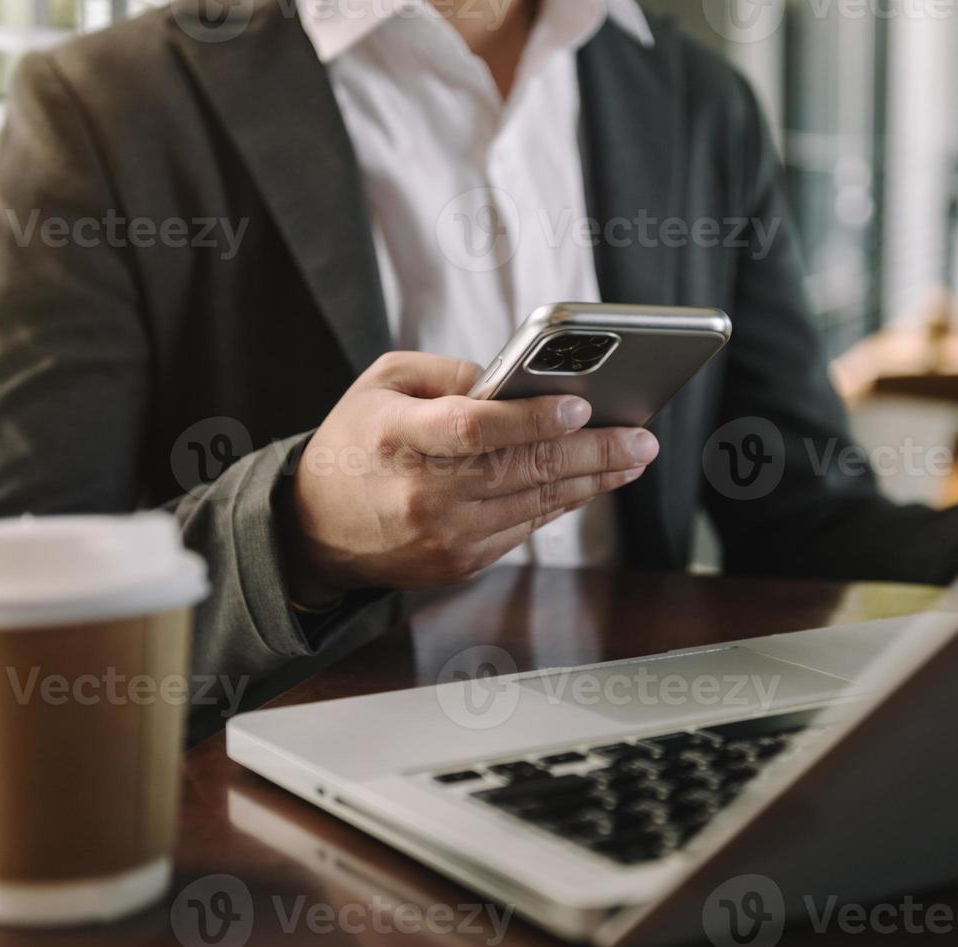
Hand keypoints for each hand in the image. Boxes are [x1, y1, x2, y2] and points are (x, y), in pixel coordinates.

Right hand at [285, 351, 657, 602]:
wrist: (315, 529)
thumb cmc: (356, 440)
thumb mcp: (384, 382)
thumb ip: (453, 372)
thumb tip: (522, 381)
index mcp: (398, 437)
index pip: (475, 429)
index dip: (531, 419)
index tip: (581, 406)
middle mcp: (423, 493)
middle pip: (522, 470)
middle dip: (592, 452)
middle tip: (642, 437)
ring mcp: (444, 535)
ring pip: (536, 503)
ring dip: (593, 479)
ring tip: (634, 455)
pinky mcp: (460, 562)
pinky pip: (526, 527)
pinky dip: (563, 501)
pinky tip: (593, 480)